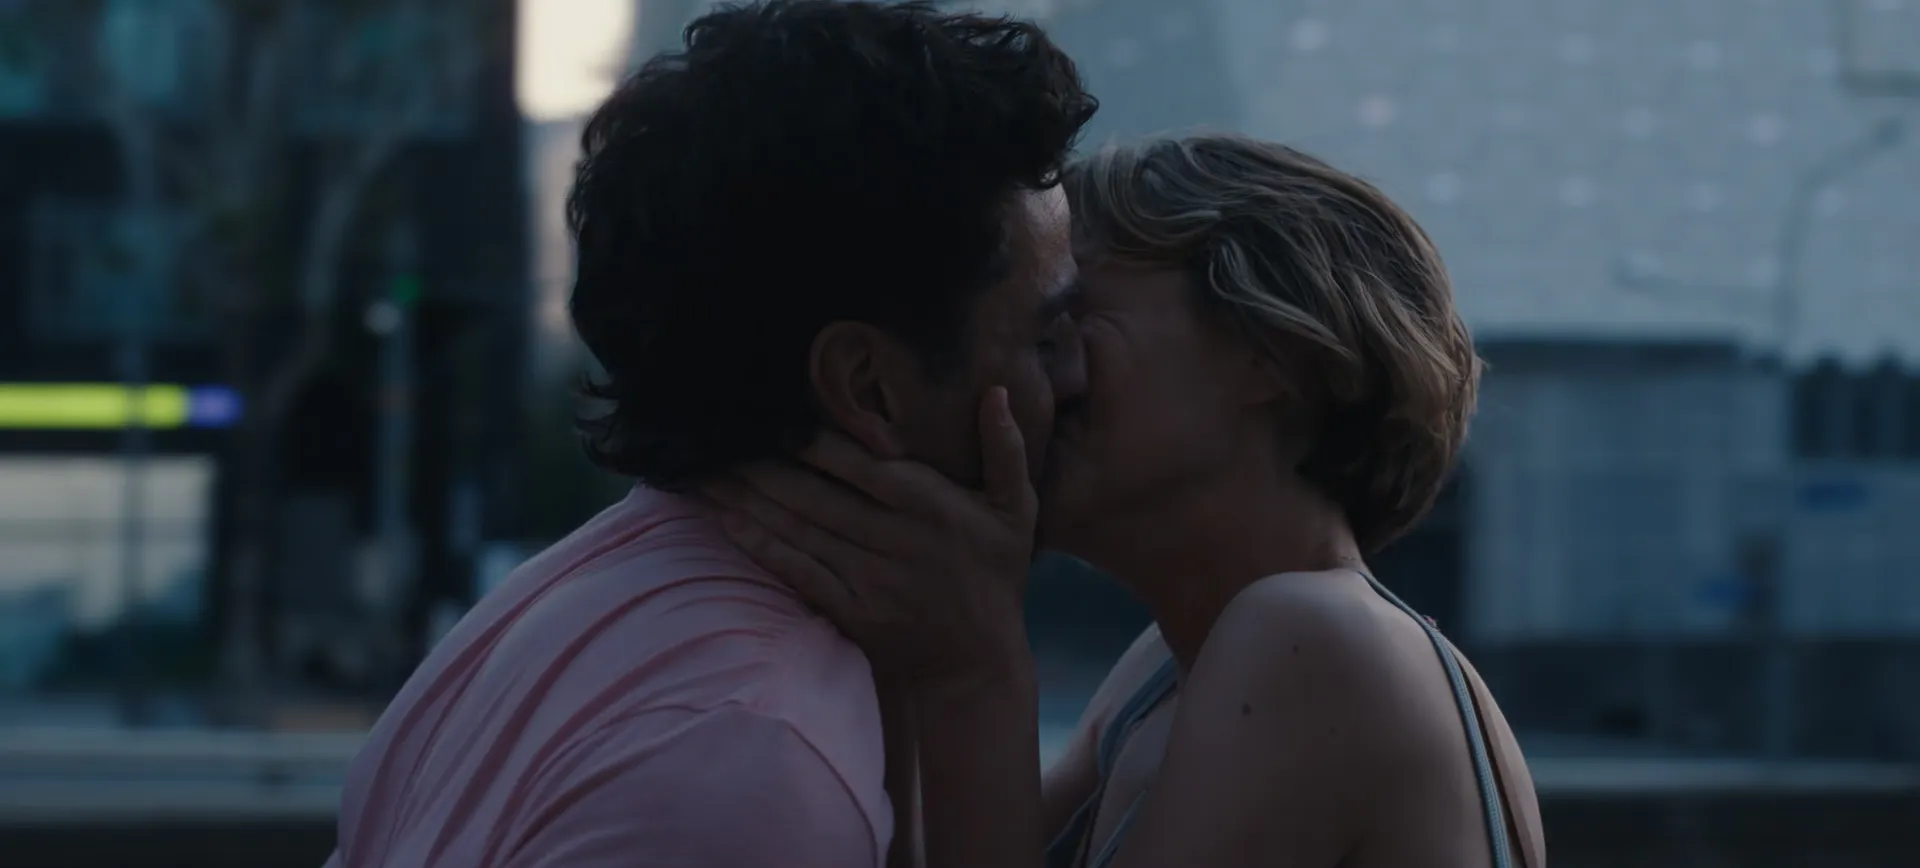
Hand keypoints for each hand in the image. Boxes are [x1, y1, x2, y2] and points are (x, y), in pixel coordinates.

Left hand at [706, 387, 1036, 682]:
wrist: (976, 664)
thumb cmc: (995, 576)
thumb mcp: (1017, 509)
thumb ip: (1007, 449)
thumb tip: (996, 392)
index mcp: (929, 504)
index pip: (857, 463)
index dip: (807, 439)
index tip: (768, 417)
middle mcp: (895, 539)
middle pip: (814, 494)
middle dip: (759, 466)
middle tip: (715, 440)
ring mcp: (870, 579)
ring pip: (799, 529)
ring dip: (748, 501)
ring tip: (707, 474)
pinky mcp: (850, 611)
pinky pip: (797, 572)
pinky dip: (761, 546)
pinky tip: (728, 522)